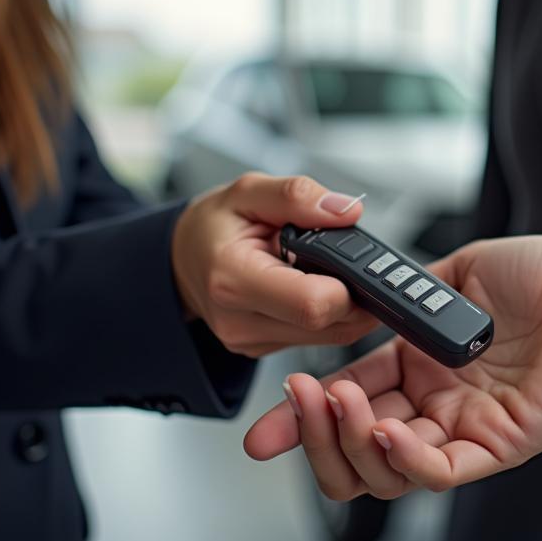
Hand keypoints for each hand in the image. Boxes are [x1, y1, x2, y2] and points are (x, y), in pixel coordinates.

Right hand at [171, 173, 377, 356]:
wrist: (182, 257)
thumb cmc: (214, 225)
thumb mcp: (248, 191)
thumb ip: (297, 196)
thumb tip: (347, 210)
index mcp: (233, 279)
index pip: (312, 304)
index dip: (349, 285)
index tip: (358, 259)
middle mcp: (240, 321)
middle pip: (330, 325)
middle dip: (357, 294)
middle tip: (353, 261)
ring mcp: (251, 341)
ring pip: (332, 336)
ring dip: (347, 305)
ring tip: (330, 269)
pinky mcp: (263, 349)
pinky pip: (318, 338)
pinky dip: (330, 313)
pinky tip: (317, 286)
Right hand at [244, 235, 541, 495]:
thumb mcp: (455, 274)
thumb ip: (405, 295)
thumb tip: (356, 301)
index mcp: (418, 367)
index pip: (348, 404)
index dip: (301, 420)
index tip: (263, 431)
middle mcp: (436, 405)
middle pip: (356, 451)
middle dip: (313, 435)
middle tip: (297, 403)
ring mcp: (465, 429)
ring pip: (387, 471)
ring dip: (350, 442)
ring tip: (338, 403)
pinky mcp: (499, 445)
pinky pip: (440, 471)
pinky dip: (402, 459)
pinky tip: (383, 428)